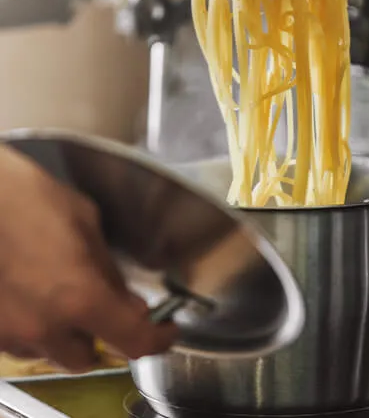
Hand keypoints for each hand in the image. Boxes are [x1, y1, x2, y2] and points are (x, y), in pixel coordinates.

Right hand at [0, 146, 175, 371]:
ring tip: (69, 299)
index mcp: (80, 297)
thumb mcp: (87, 225)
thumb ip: (111, 273)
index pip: (134, 341)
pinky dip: (40, 330)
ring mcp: (9, 333)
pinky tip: (39, 298)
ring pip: (53, 354)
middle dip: (105, 337)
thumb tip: (131, 304)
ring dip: (70, 335)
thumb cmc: (33, 199)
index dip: (157, 340)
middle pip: (89, 358)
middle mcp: (44, 327)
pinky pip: (23, 344)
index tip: (165, 329)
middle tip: (111, 309)